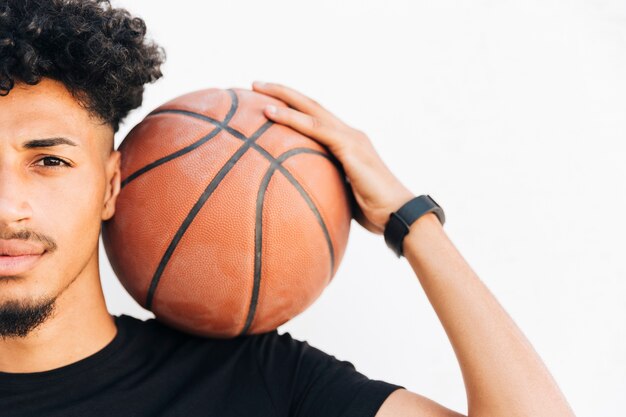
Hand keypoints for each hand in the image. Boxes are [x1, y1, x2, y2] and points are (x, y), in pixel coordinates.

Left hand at [252, 81, 415, 234]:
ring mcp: (351, 138)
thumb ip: (326, 188)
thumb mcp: (343, 196)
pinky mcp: (350, 147)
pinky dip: (292, 119)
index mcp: (347, 143)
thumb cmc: (373, 212)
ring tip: (257, 87)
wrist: (397, 215)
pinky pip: (316, 129)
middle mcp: (349, 134)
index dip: (294, 107)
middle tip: (255, 84)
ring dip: (282, 96)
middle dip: (282, 91)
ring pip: (311, 109)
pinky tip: (270, 113)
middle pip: (311, 105)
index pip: (316, 118)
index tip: (268, 101)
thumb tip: (302, 198)